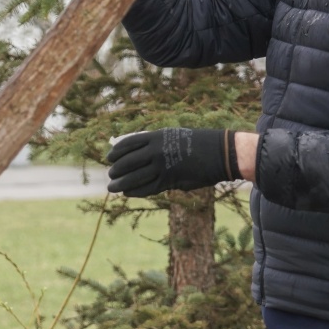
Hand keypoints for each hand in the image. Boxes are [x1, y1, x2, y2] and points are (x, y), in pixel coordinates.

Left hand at [106, 128, 236, 197]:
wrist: (218, 152)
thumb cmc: (195, 142)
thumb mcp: (172, 136)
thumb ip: (154, 143)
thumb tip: (135, 151)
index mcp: (156, 136)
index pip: (128, 144)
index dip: (116, 152)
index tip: (109, 157)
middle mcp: (156, 151)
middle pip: (128, 162)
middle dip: (116, 170)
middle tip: (110, 175)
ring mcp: (162, 167)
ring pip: (135, 177)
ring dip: (121, 183)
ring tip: (113, 187)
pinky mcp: (170, 181)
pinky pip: (148, 188)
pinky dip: (135, 191)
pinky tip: (128, 192)